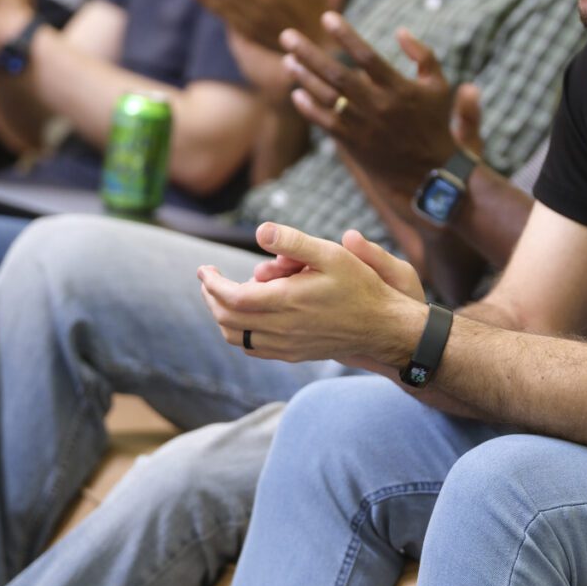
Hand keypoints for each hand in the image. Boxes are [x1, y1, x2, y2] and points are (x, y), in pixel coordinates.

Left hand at [197, 223, 427, 372]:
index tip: (205, 269)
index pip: (230, 298)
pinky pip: (254, 349)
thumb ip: (293, 242)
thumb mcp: (331, 254)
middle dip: (211, 298)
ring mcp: (286, 346)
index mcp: (285, 301)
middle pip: (227, 319)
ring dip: (223, 317)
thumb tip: (260, 231)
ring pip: (237, 338)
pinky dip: (240, 333)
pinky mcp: (293, 354)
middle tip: (209, 280)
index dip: (211, 284)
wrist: (382, 327)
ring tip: (224, 297)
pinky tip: (248, 317)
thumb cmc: (359, 286)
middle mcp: (281, 328)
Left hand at [278, 16, 465, 203]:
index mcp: (399, 89)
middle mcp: (378, 106)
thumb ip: (423, 55)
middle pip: (337, 74)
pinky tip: (296, 93)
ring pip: (327, 97)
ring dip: (304, 77)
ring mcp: (363, 126)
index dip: (346, 36)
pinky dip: (309, 109)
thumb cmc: (434, 123)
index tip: (327, 17)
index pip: (366, 56)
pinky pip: (325, 124)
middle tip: (287, 36)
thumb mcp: (439, 86)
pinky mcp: (353, 144)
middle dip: (309, 53)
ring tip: (288, 59)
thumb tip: (400, 30)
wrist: (430, 174)